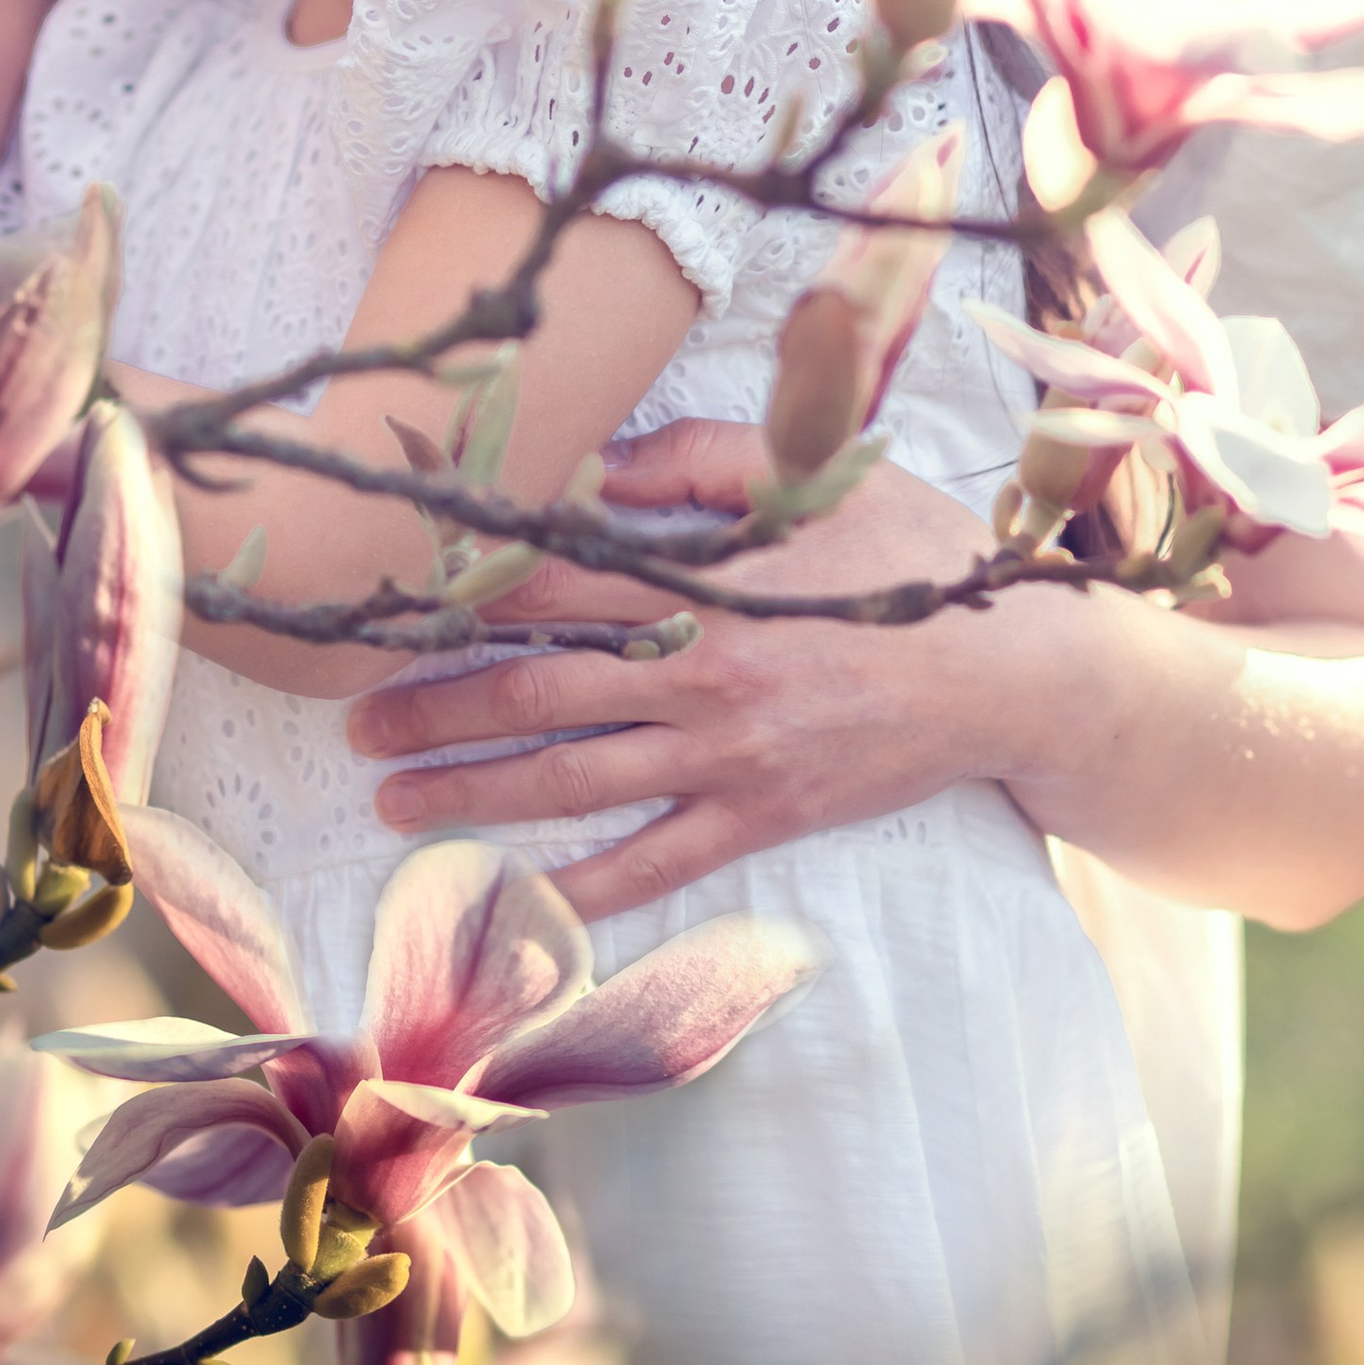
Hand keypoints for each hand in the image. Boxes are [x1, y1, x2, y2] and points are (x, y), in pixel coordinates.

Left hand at [345, 421, 1054, 920]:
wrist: (1010, 672)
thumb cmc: (910, 557)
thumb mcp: (815, 471)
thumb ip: (700, 460)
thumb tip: (596, 464)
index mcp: (707, 584)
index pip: (555, 586)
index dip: (463, 594)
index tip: (391, 602)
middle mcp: (702, 677)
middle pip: (537, 694)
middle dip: (434, 708)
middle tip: (353, 722)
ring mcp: (728, 760)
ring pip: (572, 785)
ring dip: (470, 795)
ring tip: (389, 801)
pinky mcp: (759, 820)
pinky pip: (650, 865)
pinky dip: (577, 892)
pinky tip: (511, 904)